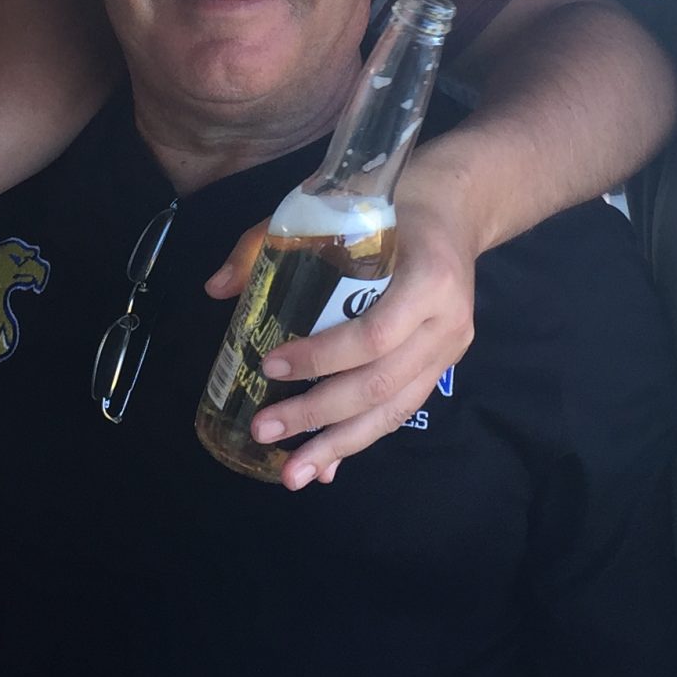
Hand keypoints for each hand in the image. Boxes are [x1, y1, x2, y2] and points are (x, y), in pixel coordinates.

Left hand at [201, 187, 482, 490]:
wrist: (459, 207)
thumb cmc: (391, 203)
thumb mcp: (333, 207)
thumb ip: (271, 243)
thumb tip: (217, 289)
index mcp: (427, 277)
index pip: (372, 334)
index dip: (320, 358)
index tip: (269, 366)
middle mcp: (446, 322)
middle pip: (379, 384)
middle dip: (317, 415)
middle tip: (264, 430)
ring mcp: (451, 349)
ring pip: (393, 410)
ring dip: (338, 445)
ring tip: (291, 474)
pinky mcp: (445, 364)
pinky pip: (400, 409)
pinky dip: (359, 437)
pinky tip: (327, 463)